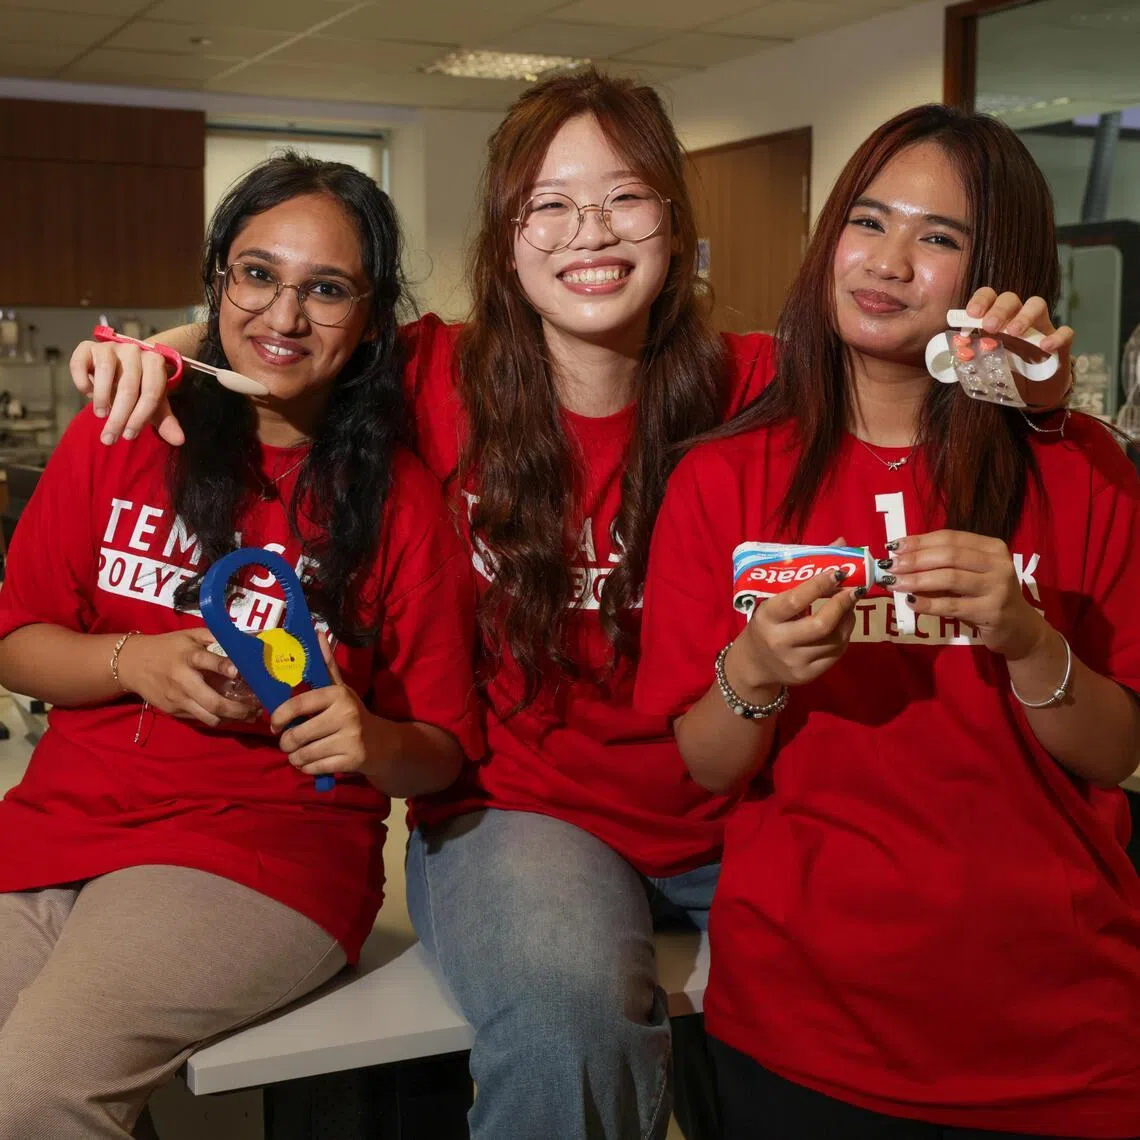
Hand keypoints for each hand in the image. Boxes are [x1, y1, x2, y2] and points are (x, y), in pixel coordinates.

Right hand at [69, 339, 184, 445]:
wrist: (118, 366)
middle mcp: (134, 350)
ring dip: (101, 398)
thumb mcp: (153, 405)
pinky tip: (87, 393)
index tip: (129, 435)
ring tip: (101, 415)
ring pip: (105, 371)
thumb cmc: (139, 388)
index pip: (151, 392)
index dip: (140, 417)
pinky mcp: (87, 347)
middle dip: (119, 417)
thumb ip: (165, 421)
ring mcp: (110, 347)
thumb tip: (179, 441)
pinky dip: (82, 381)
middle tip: (110, 438)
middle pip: (128, 386)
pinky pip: (80, 362)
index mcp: (155, 363)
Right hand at [116, 627, 259, 725]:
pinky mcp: (173, 712)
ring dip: (233, 719)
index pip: (206, 661)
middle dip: (239, 709)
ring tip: (250, 715)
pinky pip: (200, 719)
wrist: (131, 664)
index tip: (239, 672)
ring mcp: (177, 699)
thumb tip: (245, 640)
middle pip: (213, 702)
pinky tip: (232, 716)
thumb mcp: (189, 635)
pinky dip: (219, 719)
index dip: (223, 666)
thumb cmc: (168, 647)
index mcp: (187, 656)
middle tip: (258, 708)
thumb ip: (214, 637)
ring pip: (209, 717)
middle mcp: (182, 680)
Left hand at [271, 635, 377, 778]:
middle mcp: (345, 714)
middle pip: (297, 735)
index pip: (297, 705)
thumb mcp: (341, 689)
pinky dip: (307, 768)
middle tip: (288, 743)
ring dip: (295, 758)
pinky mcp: (352, 760)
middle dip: (286, 743)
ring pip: (304, 754)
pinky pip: (315, 767)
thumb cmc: (353, 713)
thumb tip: (317, 633)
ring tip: (298, 754)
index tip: (274, 725)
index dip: (278, 717)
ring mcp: (350, 739)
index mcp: (337, 694)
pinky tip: (311, 762)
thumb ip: (326, 665)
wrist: (383, 743)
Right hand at [729, 569, 860, 693]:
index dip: (820, 585)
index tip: (838, 572)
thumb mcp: (774, 598)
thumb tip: (841, 543)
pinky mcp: (808, 675)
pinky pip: (836, 654)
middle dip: (842, 604)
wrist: (755, 664)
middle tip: (854, 590)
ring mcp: (794, 662)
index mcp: (766, 618)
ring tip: (850, 604)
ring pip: (834, 640)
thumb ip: (804, 572)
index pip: (796, 600)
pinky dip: (845, 635)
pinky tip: (843, 624)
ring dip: (848, 618)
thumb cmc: (767, 622)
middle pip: (821, 624)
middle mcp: (779, 642)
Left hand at [887, 530, 1047, 658]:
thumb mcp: (970, 575)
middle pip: (949, 555)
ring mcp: (998, 587)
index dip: (919, 541)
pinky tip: (911, 602)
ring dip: (917, 580)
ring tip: (894, 583)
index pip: (950, 538)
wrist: (1019, 629)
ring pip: (950, 578)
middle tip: (889, 566)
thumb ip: (943, 565)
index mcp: (991, 547)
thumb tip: (900, 559)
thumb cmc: (986, 597)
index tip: (893, 547)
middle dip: (915, 560)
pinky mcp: (991, 611)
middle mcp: (998, 563)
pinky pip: (952, 605)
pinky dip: (928, 603)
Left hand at [962, 287, 1072, 406]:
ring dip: (1024, 316)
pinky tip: (1045, 347)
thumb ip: (973, 356)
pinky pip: (1065, 332)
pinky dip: (1057, 337)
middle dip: (999, 309)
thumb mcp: (986, 364)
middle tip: (990, 326)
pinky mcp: (1061, 343)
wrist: (1033, 393)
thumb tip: (958, 351)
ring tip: (1013, 333)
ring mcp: (1041, 327)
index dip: (981, 300)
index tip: (971, 314)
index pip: (989, 297)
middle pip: (1010, 298)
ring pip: (1037, 304)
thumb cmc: (1007, 371)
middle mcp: (1018, 317)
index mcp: (997, 319)